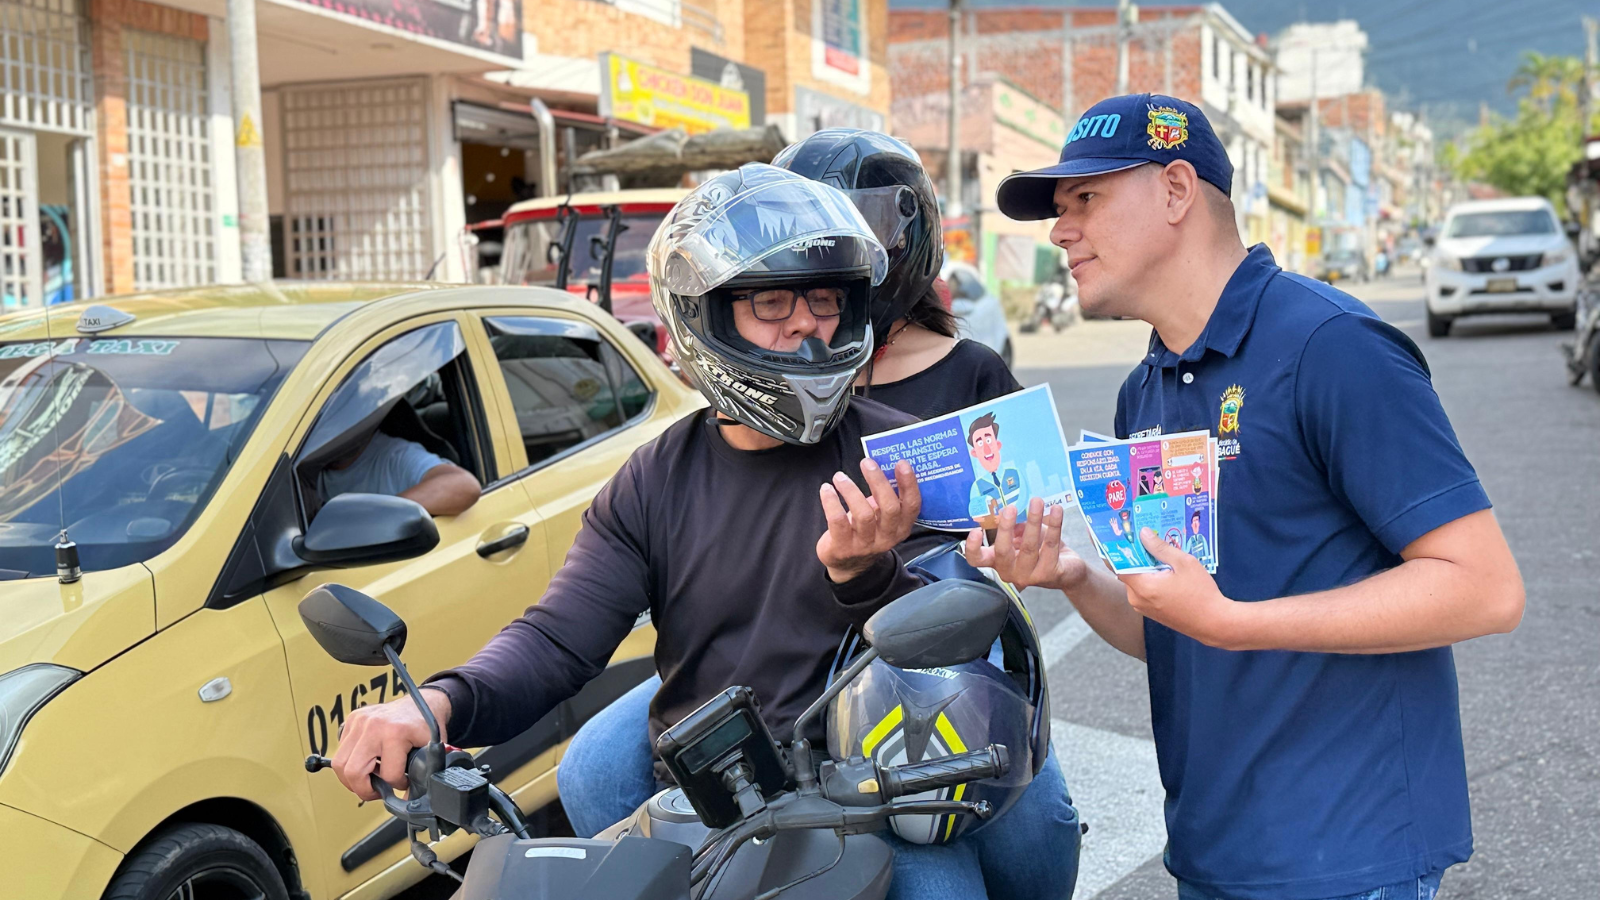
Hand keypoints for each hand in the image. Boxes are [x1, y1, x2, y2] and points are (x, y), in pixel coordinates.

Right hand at [331, 690, 450, 800]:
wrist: (424, 701)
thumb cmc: (426, 726)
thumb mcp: (431, 752)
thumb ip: (422, 777)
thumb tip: (408, 803)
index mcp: (395, 733)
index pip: (387, 775)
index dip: (396, 785)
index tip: (403, 782)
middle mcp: (373, 725)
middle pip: (352, 771)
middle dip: (363, 789)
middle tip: (376, 791)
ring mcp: (359, 721)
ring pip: (340, 763)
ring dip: (352, 778)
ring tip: (370, 779)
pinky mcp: (352, 719)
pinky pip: (341, 750)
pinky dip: (350, 762)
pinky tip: (366, 762)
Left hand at [817, 458, 920, 581]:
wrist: (848, 564)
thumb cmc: (867, 530)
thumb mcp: (882, 517)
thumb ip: (886, 496)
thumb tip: (882, 463)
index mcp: (901, 527)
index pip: (912, 506)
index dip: (909, 484)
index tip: (901, 463)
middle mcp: (887, 537)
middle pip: (889, 508)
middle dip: (879, 482)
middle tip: (867, 463)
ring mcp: (865, 544)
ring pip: (863, 514)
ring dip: (851, 490)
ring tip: (839, 476)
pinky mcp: (843, 547)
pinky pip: (837, 521)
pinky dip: (831, 502)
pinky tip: (826, 489)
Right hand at [964, 497, 1090, 591]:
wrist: (1066, 571)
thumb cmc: (1040, 550)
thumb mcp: (1023, 536)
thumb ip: (1015, 526)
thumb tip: (1010, 509)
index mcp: (997, 561)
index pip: (977, 559)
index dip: (973, 547)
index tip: (975, 530)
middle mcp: (1010, 571)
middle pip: (1003, 551)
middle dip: (1006, 527)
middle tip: (1011, 507)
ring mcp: (1029, 575)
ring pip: (1029, 546)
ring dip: (1033, 520)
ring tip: (1037, 502)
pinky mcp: (1048, 573)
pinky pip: (1050, 545)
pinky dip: (1054, 525)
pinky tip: (1056, 510)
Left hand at [1119, 528, 1244, 647]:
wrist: (1215, 623)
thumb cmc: (1201, 593)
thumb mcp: (1184, 563)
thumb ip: (1160, 547)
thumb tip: (1143, 533)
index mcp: (1142, 586)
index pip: (1117, 565)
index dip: (1117, 550)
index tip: (1119, 536)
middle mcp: (1137, 599)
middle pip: (1127, 572)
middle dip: (1135, 557)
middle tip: (1144, 539)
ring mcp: (1143, 608)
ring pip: (1136, 582)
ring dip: (1144, 569)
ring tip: (1158, 553)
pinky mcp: (1152, 613)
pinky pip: (1144, 591)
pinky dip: (1150, 580)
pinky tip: (1165, 571)